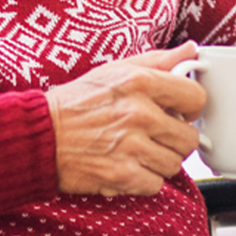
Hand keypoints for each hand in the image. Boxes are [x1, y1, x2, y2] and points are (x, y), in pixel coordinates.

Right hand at [44, 42, 205, 196]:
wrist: (40, 134)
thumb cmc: (76, 102)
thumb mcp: (115, 70)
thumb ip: (157, 61)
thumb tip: (191, 51)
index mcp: (139, 82)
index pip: (196, 98)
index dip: (189, 107)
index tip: (178, 111)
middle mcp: (138, 113)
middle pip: (189, 137)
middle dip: (174, 138)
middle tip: (154, 135)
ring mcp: (131, 146)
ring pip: (174, 163)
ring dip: (158, 160)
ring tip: (136, 150)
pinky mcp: (122, 175)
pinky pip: (155, 184)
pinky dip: (142, 179)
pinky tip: (125, 164)